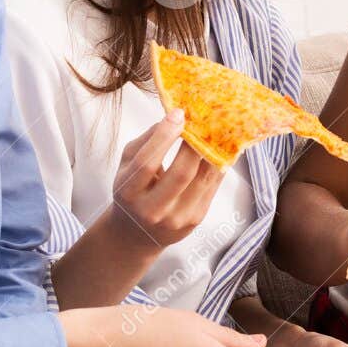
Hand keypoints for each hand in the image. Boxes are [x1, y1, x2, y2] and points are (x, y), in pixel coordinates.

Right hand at [109, 111, 223, 249]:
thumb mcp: (126, 166)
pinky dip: (219, 165)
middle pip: (181, 173)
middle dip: (194, 144)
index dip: (164, 136)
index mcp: (129, 192)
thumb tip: (173, 118)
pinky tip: (221, 149)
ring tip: (216, 131)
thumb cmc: (132, 191)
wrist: (137, 233)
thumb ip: (145, 142)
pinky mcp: (196, 219)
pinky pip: (212, 187)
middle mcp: (152, 209)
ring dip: (212, 152)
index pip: (146, 162)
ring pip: (202, 179)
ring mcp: (177, 217)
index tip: (178, 113)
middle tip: (202, 122)